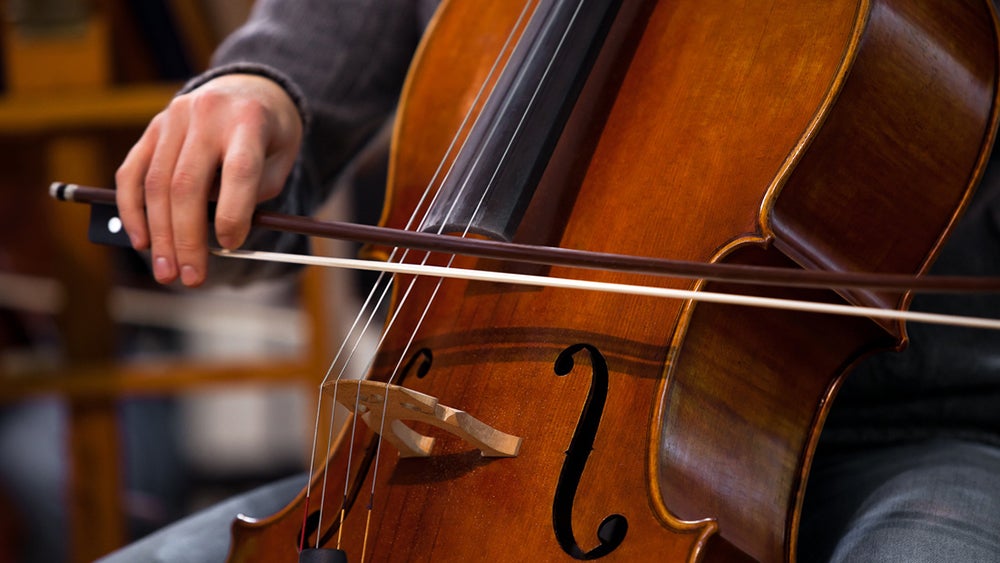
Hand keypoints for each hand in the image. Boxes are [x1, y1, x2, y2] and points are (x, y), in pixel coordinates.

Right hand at [115, 73, 302, 286]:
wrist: (249, 89)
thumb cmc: (269, 135)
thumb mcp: (281, 160)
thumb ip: (254, 194)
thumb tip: (220, 236)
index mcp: (248, 121)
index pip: (239, 170)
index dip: (234, 212)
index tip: (232, 245)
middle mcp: (206, 115)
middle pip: (187, 184)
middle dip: (187, 237)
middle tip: (190, 277)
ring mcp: (173, 119)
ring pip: (156, 183)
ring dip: (158, 234)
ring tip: (166, 270)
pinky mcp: (152, 128)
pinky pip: (132, 171)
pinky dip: (131, 209)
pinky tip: (140, 240)